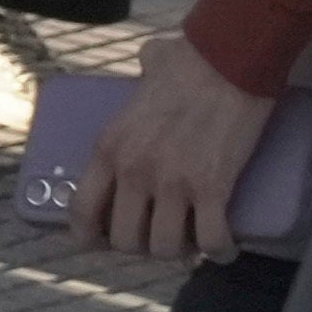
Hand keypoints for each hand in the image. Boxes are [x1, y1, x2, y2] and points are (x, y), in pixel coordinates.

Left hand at [74, 40, 279, 274]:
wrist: (229, 59)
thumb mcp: (145, 73)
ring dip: (180, 252)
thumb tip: (151, 63)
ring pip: (165, 248)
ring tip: (191, 242)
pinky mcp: (212, 188)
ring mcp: (171, 183)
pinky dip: (220, 251)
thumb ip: (141, 76)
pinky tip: (224, 249)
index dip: (90, 236)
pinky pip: (211, 240)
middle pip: (124, 239)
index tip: (103, 242)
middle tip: (159, 237)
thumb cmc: (189, 60)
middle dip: (142, 247)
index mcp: (109, 147)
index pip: (82, 209)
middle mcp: (133, 171)